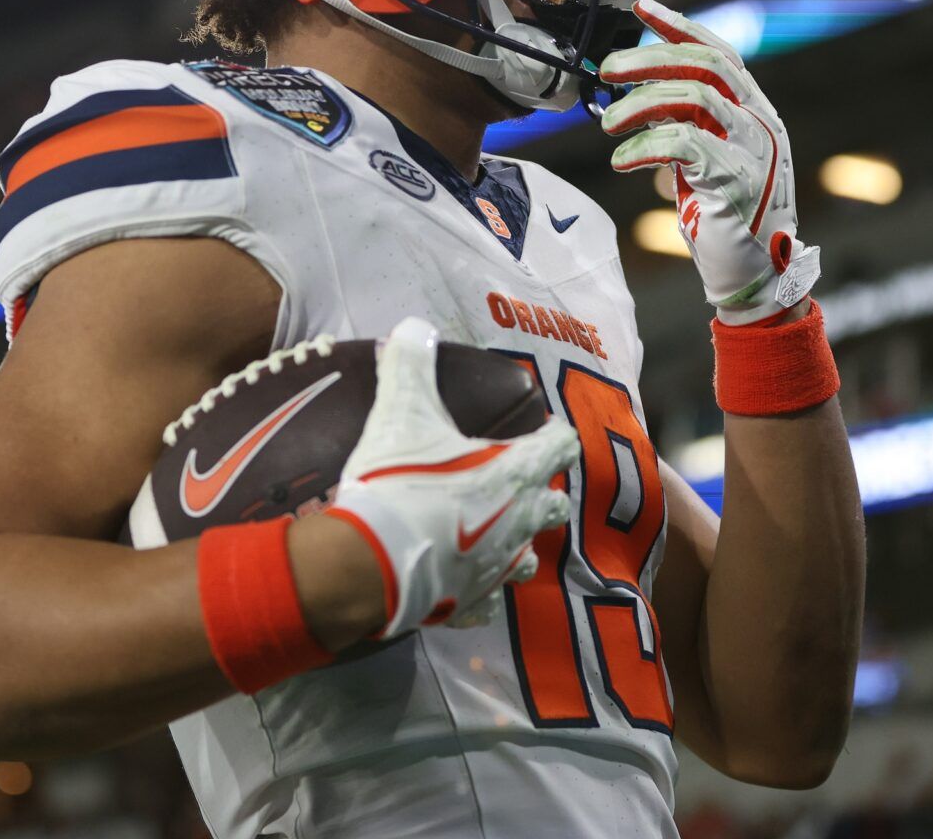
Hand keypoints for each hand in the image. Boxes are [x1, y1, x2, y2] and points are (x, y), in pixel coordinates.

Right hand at [327, 317, 579, 637]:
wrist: (372, 565)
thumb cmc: (398, 482)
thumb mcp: (400, 413)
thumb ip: (410, 365)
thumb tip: (413, 326)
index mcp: (516, 473)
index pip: (561, 446)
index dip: (554, 435)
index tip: (543, 427)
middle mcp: (519, 523)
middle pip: (554, 507)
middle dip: (544, 493)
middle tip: (520, 480)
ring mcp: (496, 569)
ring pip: (526, 559)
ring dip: (516, 543)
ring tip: (495, 532)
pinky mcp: (468, 605)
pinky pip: (484, 601)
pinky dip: (475, 589)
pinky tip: (459, 579)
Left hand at [599, 0, 820, 324]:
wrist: (753, 276)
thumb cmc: (723, 217)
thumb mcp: (706, 159)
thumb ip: (688, 123)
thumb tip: (640, 90)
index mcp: (756, 110)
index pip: (720, 52)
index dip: (680, 27)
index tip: (642, 11)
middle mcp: (761, 122)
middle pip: (704, 65)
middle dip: (649, 59)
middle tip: (607, 72)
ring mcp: (755, 150)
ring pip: (693, 97)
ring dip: (640, 105)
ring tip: (608, 126)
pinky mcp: (737, 179)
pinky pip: (685, 144)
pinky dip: (645, 146)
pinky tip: (622, 160)